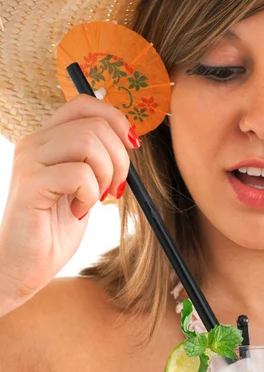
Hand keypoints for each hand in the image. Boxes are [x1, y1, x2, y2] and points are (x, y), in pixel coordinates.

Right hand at [0, 94, 137, 309]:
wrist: (24, 266)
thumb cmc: (54, 230)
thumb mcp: (83, 188)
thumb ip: (96, 161)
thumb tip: (129, 139)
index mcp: (47, 140)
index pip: (83, 105)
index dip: (116, 120)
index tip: (131, 147)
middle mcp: (35, 143)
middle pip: (95, 125)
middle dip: (120, 159)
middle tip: (115, 189)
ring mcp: (30, 162)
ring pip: (89, 143)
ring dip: (106, 175)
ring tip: (95, 200)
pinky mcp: (31, 185)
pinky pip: (79, 174)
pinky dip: (90, 195)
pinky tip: (78, 212)